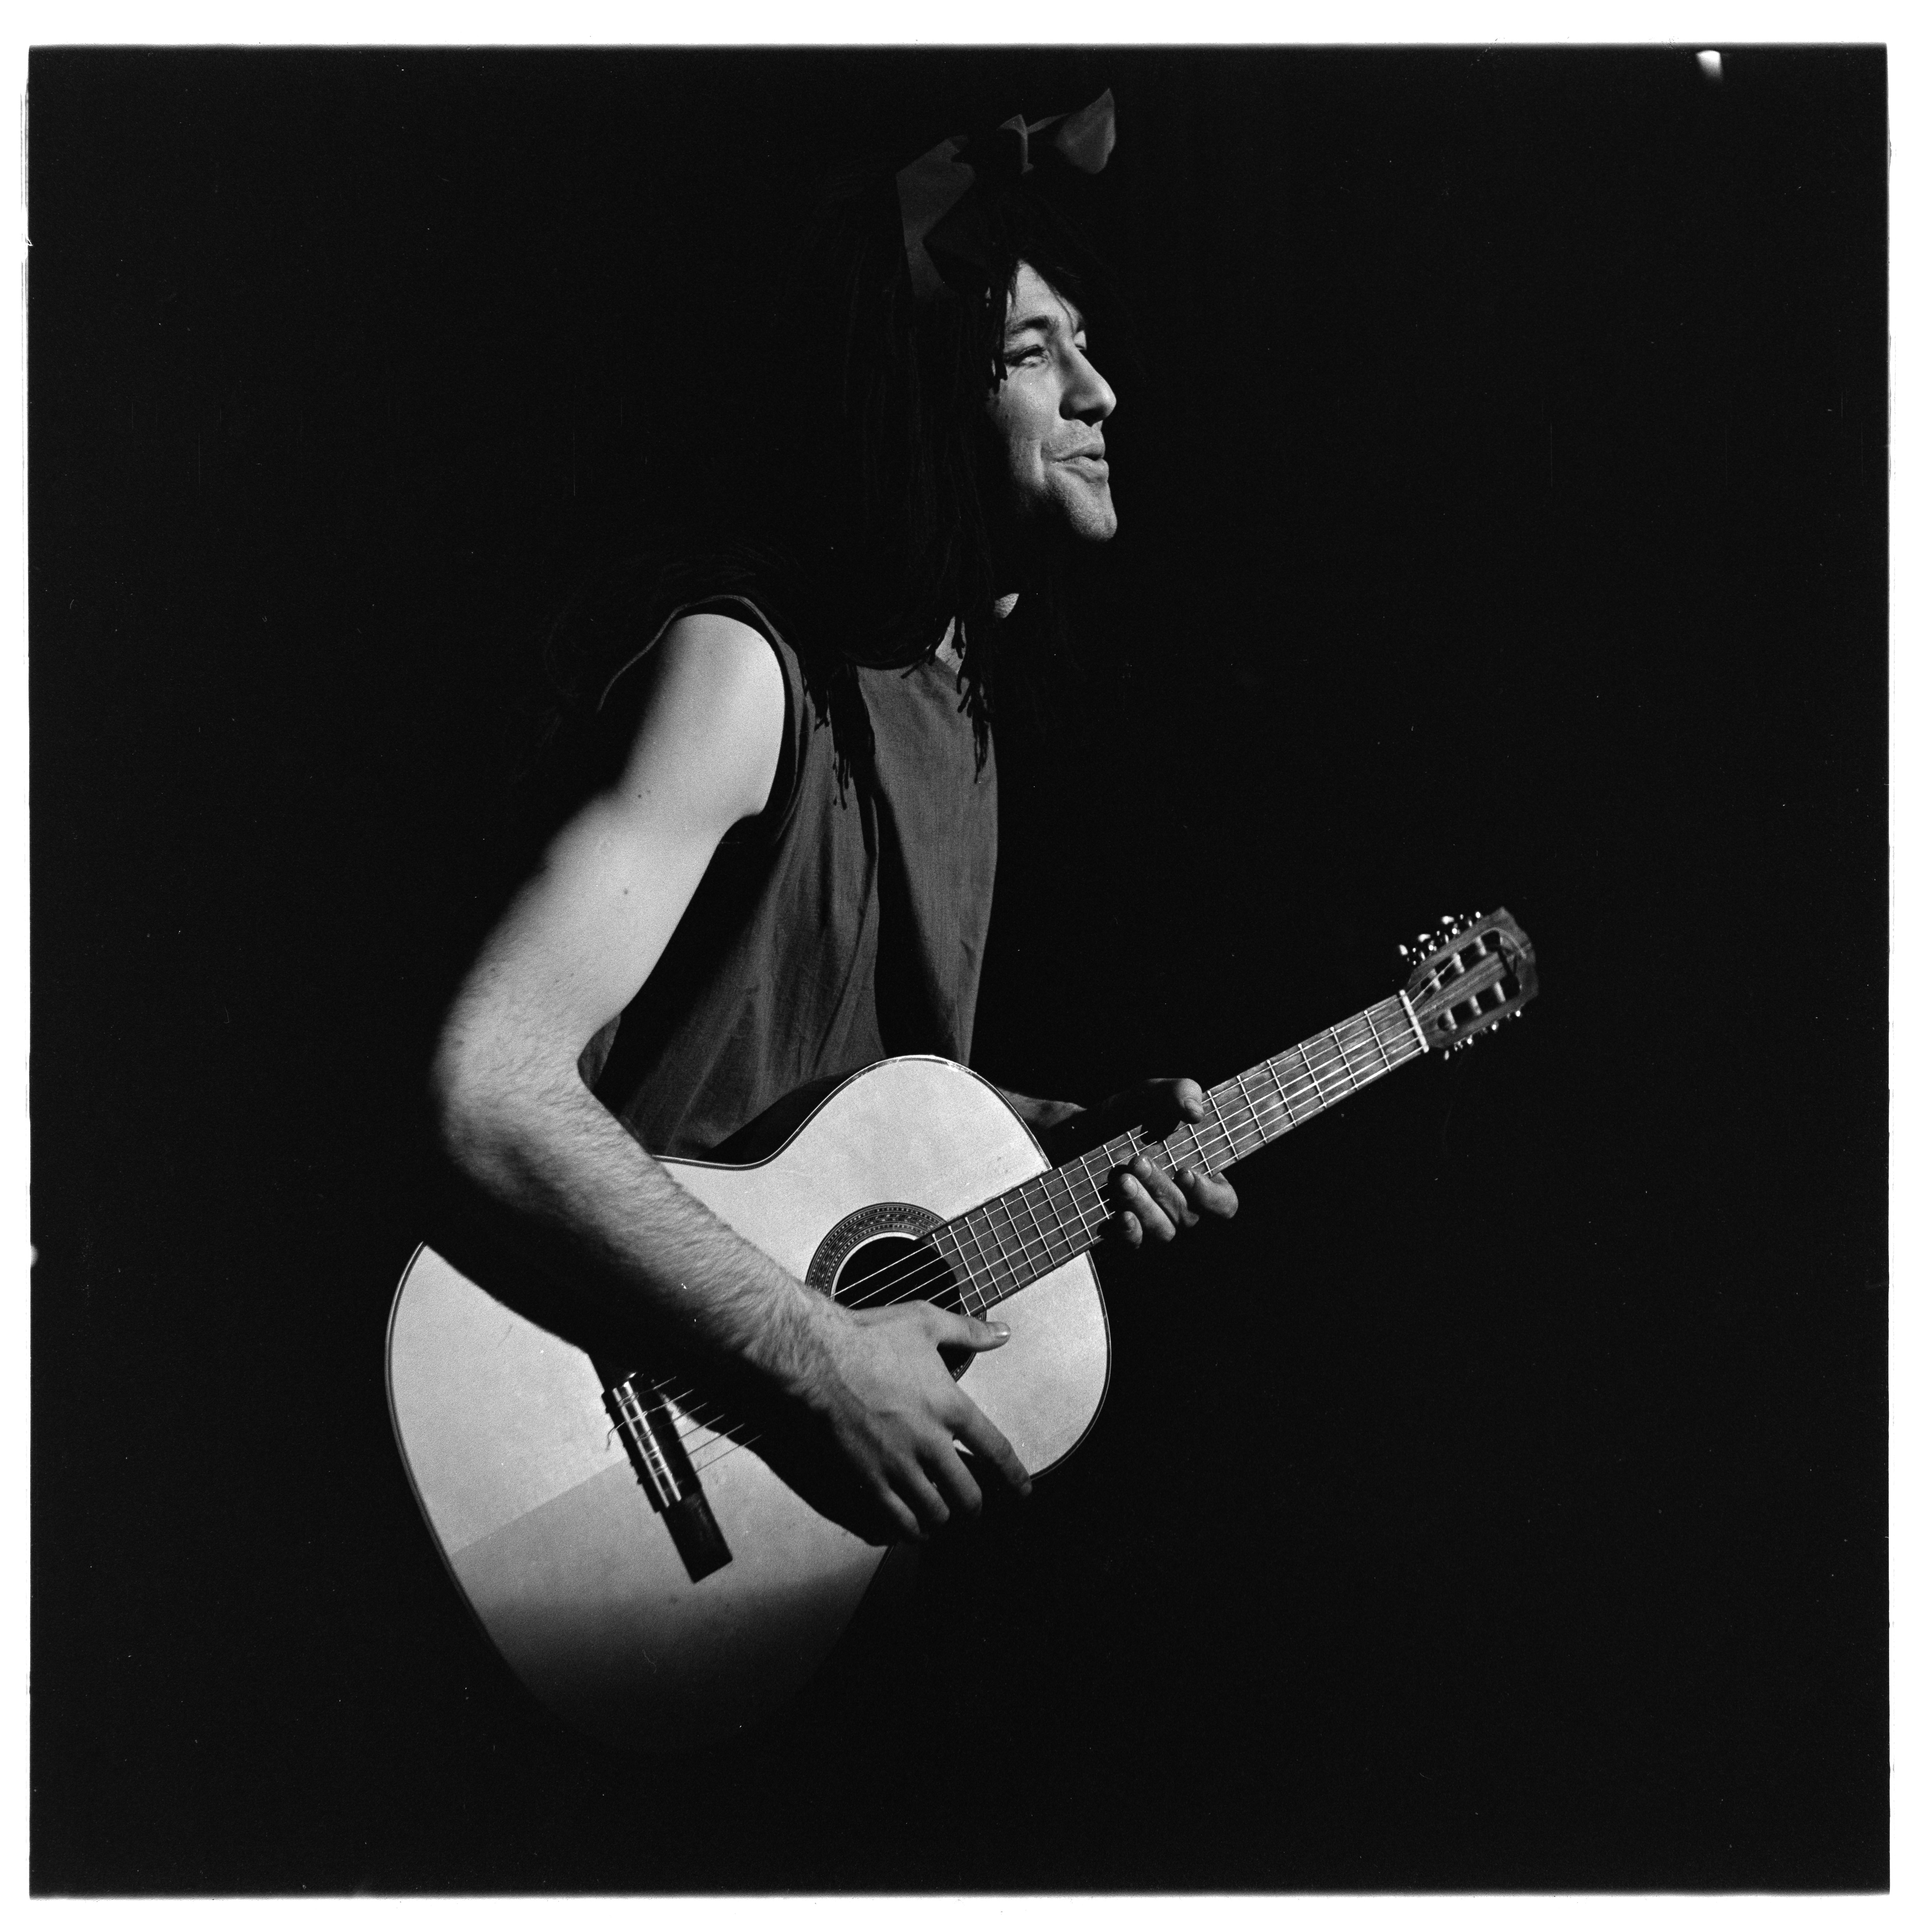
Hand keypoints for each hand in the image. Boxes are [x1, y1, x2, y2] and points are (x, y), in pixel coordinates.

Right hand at [793, 1296, 1032, 1543]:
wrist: (816, 1358)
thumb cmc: (868, 1337)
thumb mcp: (925, 1321)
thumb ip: (968, 1331)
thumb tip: (1002, 1332)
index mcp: (950, 1406)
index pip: (995, 1451)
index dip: (1014, 1477)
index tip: (1022, 1492)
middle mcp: (930, 1442)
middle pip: (968, 1493)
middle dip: (974, 1506)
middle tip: (973, 1508)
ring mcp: (898, 1464)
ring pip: (935, 1512)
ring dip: (942, 1518)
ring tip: (942, 1517)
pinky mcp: (868, 1478)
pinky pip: (897, 1520)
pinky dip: (909, 1530)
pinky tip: (911, 1528)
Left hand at [1039, 1078, 1240, 1250]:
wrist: (1076, 1135)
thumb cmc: (1126, 1116)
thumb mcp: (1150, 1096)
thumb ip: (1179, 1092)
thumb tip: (1195, 1111)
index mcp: (1199, 1178)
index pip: (1223, 1202)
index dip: (1211, 1195)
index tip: (1186, 1172)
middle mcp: (1180, 1206)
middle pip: (1188, 1215)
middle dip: (1163, 1188)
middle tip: (1138, 1161)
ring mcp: (1153, 1222)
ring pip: (1164, 1231)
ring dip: (1144, 1205)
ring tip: (1122, 1179)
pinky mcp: (1125, 1232)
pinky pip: (1136, 1244)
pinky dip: (1130, 1231)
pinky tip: (1120, 1215)